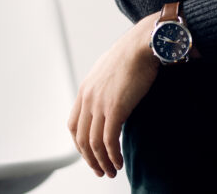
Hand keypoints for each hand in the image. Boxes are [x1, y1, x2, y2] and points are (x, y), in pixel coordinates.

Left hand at [68, 12, 160, 177]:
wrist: (142, 44)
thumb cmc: (133, 54)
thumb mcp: (110, 70)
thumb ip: (105, 86)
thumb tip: (111, 95)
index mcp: (85, 89)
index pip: (73, 124)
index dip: (80, 144)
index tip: (90, 154)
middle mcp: (88, 98)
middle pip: (80, 138)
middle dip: (89, 158)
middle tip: (100, 170)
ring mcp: (99, 103)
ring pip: (93, 143)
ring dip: (102, 162)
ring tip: (111, 171)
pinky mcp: (115, 108)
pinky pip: (108, 140)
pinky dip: (112, 155)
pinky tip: (119, 163)